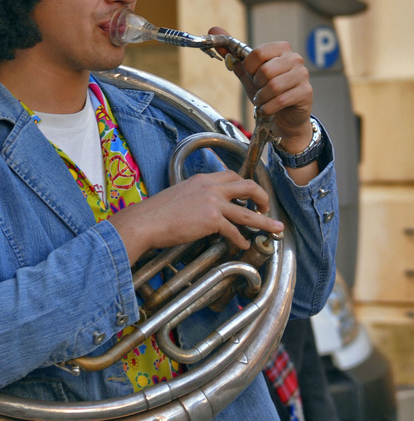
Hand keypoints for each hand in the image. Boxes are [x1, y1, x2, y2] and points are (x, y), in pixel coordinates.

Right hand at [108, 170, 283, 264]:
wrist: (147, 221)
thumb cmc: (157, 212)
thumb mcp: (180, 194)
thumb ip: (196, 196)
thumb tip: (203, 208)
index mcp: (202, 179)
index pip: (231, 175)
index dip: (244, 184)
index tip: (251, 194)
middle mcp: (210, 187)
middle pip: (247, 186)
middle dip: (262, 196)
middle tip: (267, 207)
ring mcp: (212, 203)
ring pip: (247, 212)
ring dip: (264, 221)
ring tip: (275, 229)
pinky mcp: (211, 220)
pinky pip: (234, 230)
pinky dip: (241, 239)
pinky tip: (243, 245)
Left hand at [209, 28, 313, 150]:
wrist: (284, 115)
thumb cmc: (266, 90)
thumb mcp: (247, 72)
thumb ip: (231, 52)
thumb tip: (213, 29)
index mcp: (281, 48)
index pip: (258, 52)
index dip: (249, 67)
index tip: (250, 74)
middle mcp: (295, 58)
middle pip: (265, 71)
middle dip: (256, 85)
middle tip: (259, 89)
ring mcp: (302, 75)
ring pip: (273, 86)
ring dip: (261, 98)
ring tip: (263, 100)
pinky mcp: (306, 92)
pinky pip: (281, 100)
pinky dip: (268, 107)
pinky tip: (268, 109)